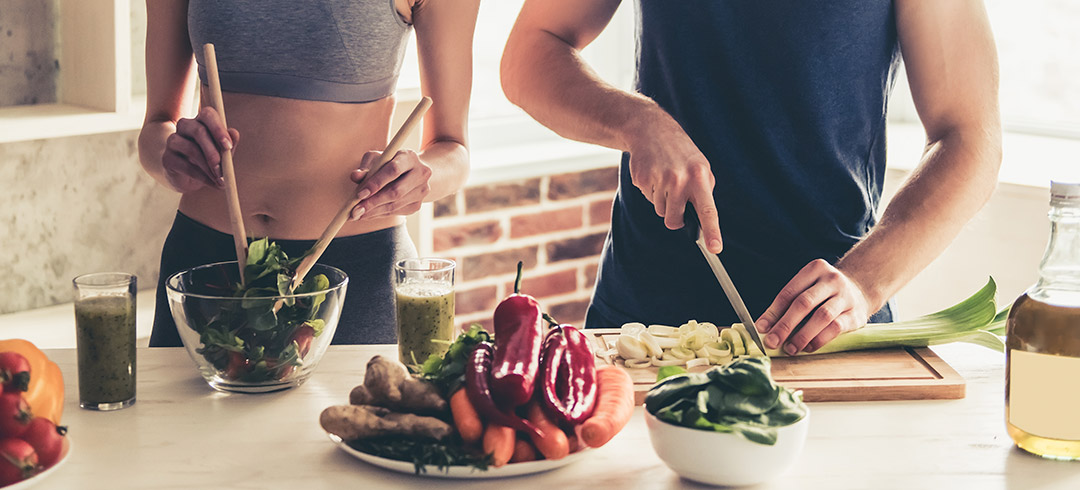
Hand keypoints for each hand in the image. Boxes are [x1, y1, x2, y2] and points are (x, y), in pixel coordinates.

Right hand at [162, 106, 238, 192]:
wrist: (187, 177)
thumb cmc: (209, 159)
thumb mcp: (222, 152)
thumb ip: (228, 143)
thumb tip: (234, 133)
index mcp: (200, 121)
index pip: (208, 114)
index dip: (218, 129)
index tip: (228, 146)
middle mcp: (184, 126)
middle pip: (199, 131)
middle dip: (214, 152)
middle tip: (223, 169)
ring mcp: (173, 141)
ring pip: (192, 149)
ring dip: (209, 167)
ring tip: (221, 180)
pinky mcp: (167, 158)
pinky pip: (186, 166)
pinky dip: (203, 177)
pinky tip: (213, 184)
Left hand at [349, 149, 430, 220]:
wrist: (411, 172)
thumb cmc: (389, 162)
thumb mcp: (377, 159)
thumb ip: (365, 167)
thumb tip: (355, 176)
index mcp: (409, 157)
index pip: (393, 170)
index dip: (376, 183)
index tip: (360, 194)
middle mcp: (421, 173)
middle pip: (396, 191)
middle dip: (373, 202)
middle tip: (355, 210)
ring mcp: (422, 190)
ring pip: (395, 205)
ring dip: (374, 211)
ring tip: (357, 214)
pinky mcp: (418, 204)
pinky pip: (396, 212)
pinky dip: (380, 214)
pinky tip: (368, 214)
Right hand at [625, 115, 722, 252]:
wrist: (651, 130)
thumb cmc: (681, 153)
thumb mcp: (700, 166)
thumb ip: (703, 191)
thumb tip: (702, 221)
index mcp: (699, 176)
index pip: (708, 209)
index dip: (712, 231)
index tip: (715, 248)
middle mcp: (680, 179)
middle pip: (674, 219)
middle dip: (674, 217)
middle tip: (675, 198)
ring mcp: (659, 179)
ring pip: (660, 211)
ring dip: (662, 200)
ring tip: (665, 178)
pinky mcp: (642, 179)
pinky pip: (648, 198)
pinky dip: (651, 190)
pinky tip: (653, 173)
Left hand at [755, 259, 870, 354]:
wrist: (860, 290)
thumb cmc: (823, 293)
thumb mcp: (806, 289)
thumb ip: (786, 305)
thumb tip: (763, 327)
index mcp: (814, 269)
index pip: (789, 292)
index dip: (773, 312)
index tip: (761, 329)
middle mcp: (831, 280)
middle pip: (804, 303)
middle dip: (785, 325)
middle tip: (772, 342)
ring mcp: (846, 296)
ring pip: (822, 316)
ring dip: (803, 335)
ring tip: (790, 348)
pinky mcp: (856, 314)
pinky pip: (836, 328)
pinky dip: (820, 339)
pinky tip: (809, 347)